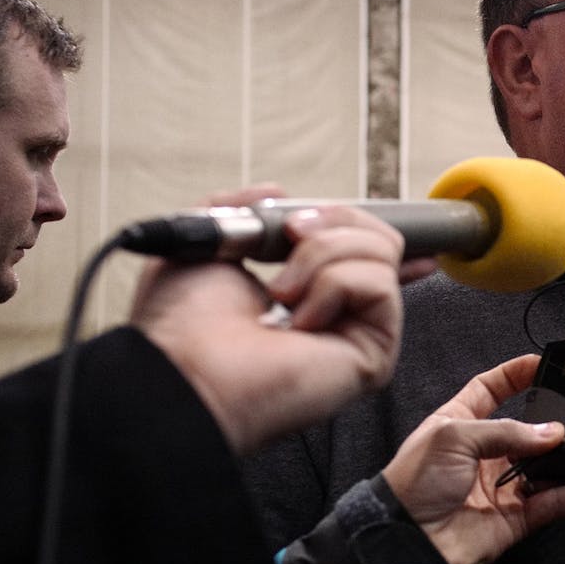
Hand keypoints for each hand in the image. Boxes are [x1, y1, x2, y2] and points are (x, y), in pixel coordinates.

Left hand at [131, 186, 435, 453]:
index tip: (383, 210)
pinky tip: (298, 322)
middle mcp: (339, 314)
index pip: (363, 254)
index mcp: (304, 293)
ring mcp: (360, 333)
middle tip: (286, 236)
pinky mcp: (375, 353)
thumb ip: (241, 207)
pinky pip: (377, 283)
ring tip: (278, 294)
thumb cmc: (182, 324)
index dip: (371, 230)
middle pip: (378, 238)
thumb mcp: (206, 239)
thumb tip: (280, 193)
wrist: (183, 369)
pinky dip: (331, 285)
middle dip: (330, 220)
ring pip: (379, 252)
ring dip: (319, 255)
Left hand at [381, 354, 564, 563]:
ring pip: (555, 468)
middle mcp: (486, 452)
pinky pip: (559, 502)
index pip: (492, 389)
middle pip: (535, 430)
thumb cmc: (411, 484)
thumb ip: (506, 430)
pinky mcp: (518, 518)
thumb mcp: (453, 436)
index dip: (517, 374)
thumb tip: (553, 433)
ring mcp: (504, 485)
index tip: (546, 363)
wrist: (402, 542)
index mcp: (461, 422)